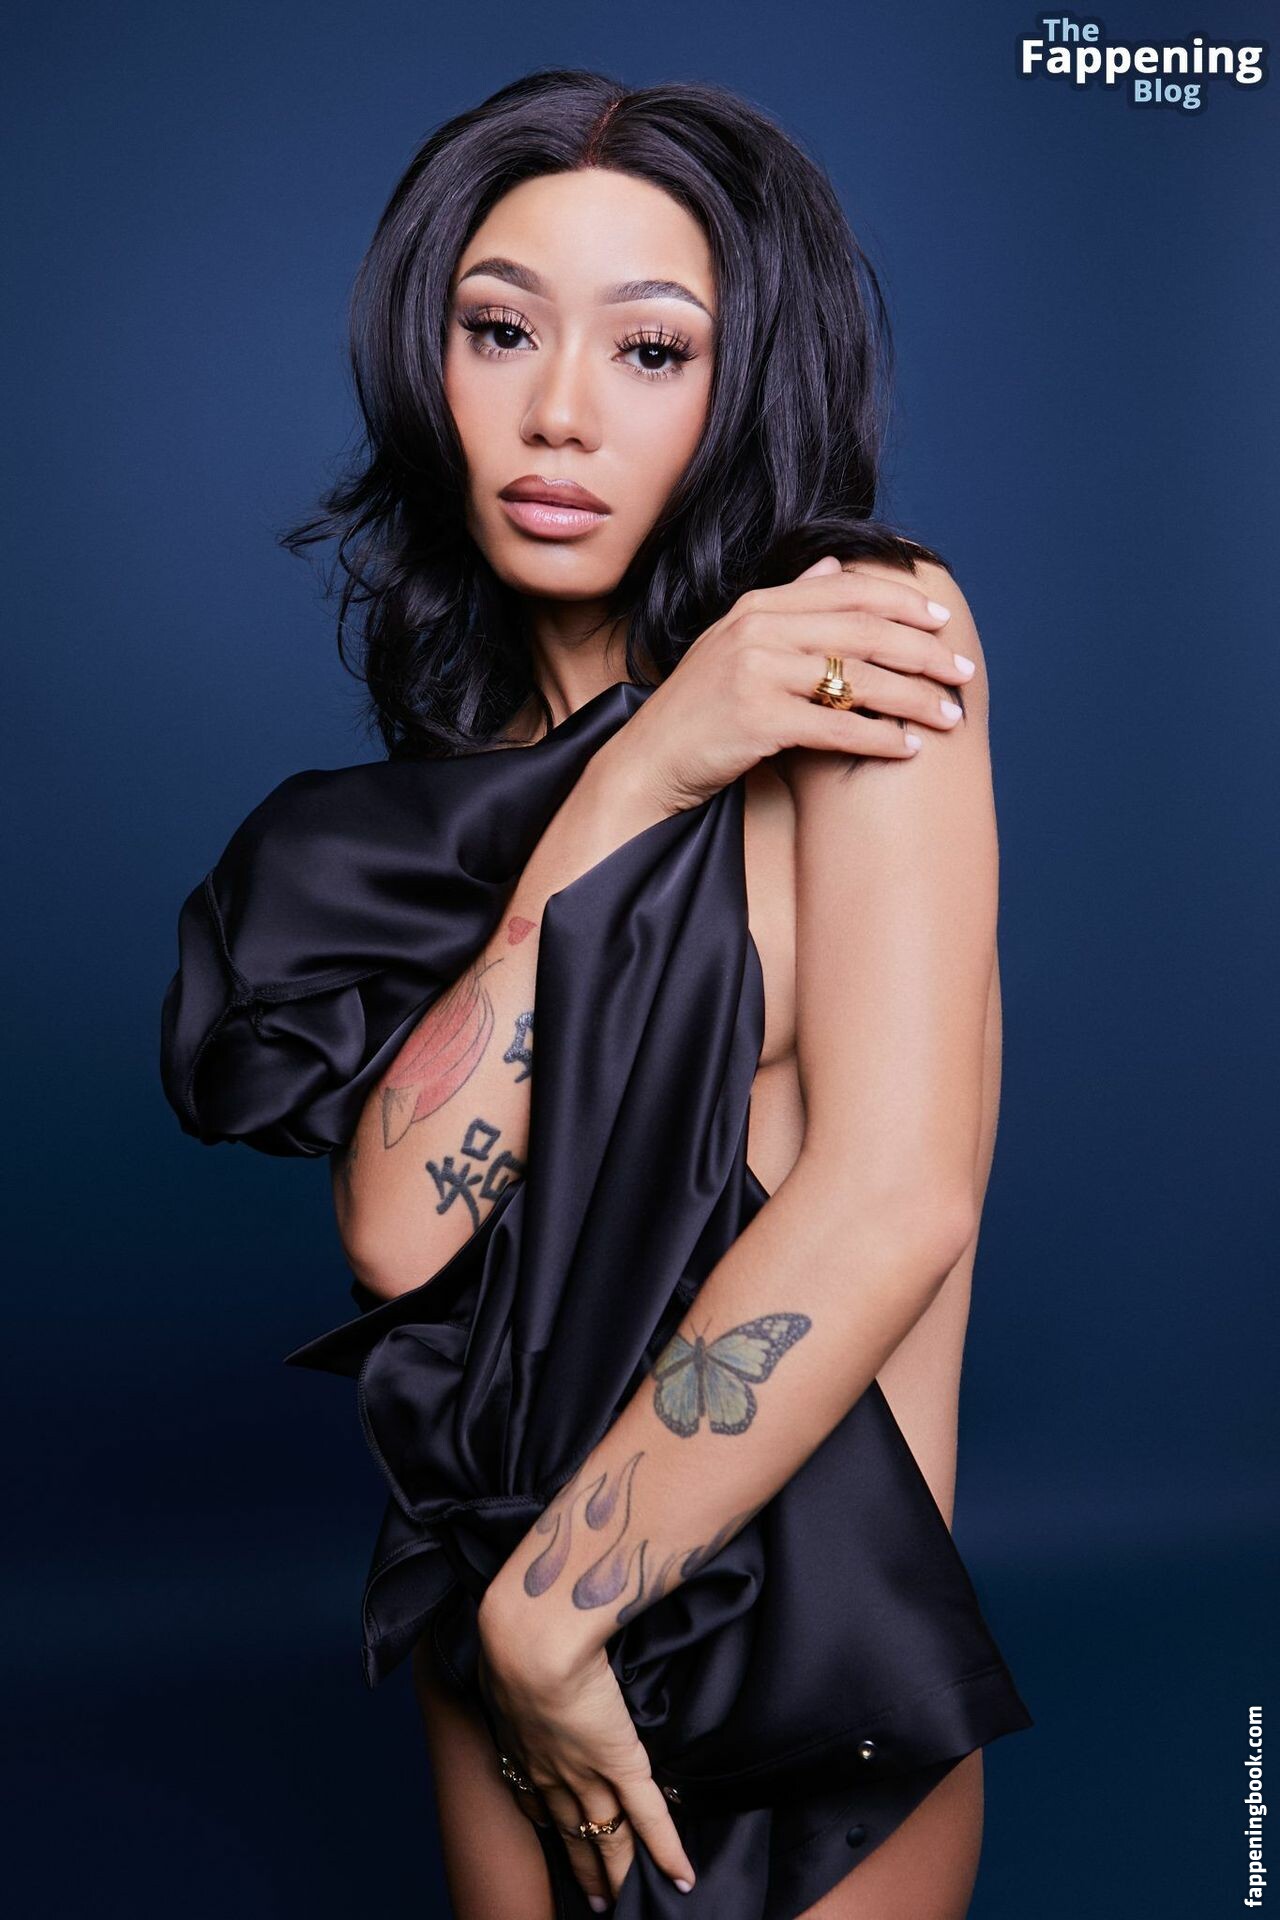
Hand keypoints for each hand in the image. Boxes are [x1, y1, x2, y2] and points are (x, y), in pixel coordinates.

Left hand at [476, 1595, 696, 1909]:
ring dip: (618, 1870)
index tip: (555, 1837)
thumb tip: (510, 1659)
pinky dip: (666, 1849)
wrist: (529, 1644)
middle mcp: (551, 1773)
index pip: (536, 1801)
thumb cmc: (511, 1636)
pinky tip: (681, 1875)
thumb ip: (511, 1671)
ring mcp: (586, 1773)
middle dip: (582, 1866)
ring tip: (626, 1899)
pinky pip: (647, 1814)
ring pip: (606, 1835)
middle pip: (569, 1831)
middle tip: (595, 1899)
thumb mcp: (501, 1660)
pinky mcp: (620, 1763)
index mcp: (520, 1748)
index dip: (549, 1823)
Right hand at [617, 554, 972, 813]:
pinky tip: (907, 749)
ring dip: (914, 699)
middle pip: (863, 632)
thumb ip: (787, 604)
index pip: (846, 592)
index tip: (940, 622)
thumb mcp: (734, 642)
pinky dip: (879, 739)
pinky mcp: (758, 719)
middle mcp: (758, 631)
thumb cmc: (698, 710)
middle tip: (962, 672)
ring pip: (858, 680)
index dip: (901, 604)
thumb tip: (832, 565)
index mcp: (757, 606)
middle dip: (923, 652)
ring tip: (949, 716)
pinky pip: (837, 728)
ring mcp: (756, 673)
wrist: (647, 762)